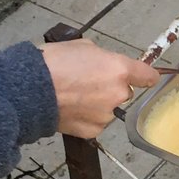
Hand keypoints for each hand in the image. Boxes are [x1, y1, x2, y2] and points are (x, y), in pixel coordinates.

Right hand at [39, 40, 158, 138]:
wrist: (30, 90)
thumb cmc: (53, 62)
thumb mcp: (83, 47)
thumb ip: (103, 58)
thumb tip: (106, 66)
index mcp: (119, 70)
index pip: (148, 76)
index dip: (146, 76)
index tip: (146, 77)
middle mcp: (118, 94)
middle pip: (124, 92)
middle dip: (111, 88)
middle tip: (87, 82)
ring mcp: (106, 115)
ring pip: (109, 109)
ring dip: (98, 104)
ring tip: (73, 96)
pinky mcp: (93, 130)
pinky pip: (96, 122)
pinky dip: (86, 118)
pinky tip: (70, 109)